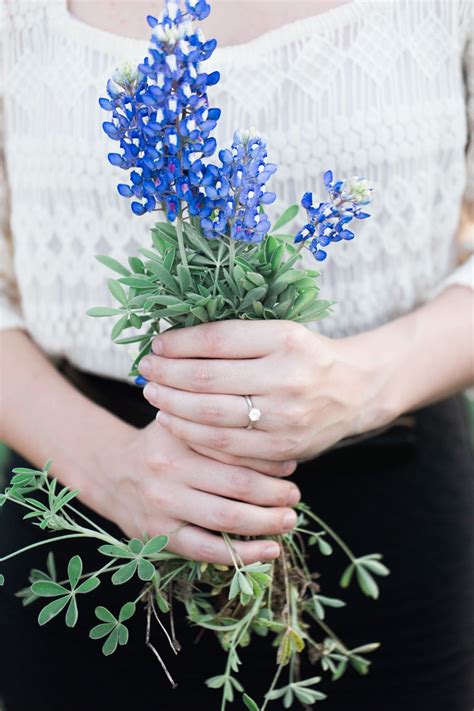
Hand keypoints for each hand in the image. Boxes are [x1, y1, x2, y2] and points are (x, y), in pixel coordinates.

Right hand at [87, 418, 299, 564]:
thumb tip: (278, 446)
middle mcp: (169, 471)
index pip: (234, 450)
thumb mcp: (182, 422)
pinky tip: (269, 551)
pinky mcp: (160, 536)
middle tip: (295, 496)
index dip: (268, 461)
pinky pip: (207, 551)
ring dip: (266, 523)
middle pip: (236, 485)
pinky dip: (242, 555)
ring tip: (289, 520)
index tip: (291, 465)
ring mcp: (163, 506)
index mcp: (178, 437)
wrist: (112, 471)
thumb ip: (219, 427)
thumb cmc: (161, 444)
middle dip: (274, 493)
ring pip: (226, 520)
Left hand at [138, 320, 396, 461]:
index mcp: (285, 339)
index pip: (216, 340)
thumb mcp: (281, 332)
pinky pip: (227, 446)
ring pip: (211, 417)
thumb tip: (175, 343)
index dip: (179, 344)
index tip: (157, 345)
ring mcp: (285, 417)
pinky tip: (175, 423)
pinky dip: (194, 435)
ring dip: (173, 406)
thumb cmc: (308, 356)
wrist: (356, 390)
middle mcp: (287, 377)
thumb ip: (236, 338)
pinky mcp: (284, 448)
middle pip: (207, 379)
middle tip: (145, 372)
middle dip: (167, 376)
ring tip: (153, 397)